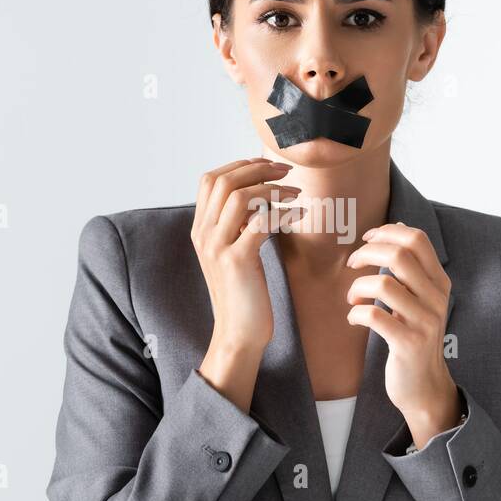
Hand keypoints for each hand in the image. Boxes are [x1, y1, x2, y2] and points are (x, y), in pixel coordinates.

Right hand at [191, 159, 302, 406]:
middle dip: (258, 169)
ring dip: (273, 188)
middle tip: (286, 172)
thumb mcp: (235, 253)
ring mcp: (217, 246)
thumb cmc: (244, 294)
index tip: (268, 166)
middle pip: (224, 181)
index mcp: (200, 229)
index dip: (239, 165)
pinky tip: (299, 213)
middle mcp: (203, 234)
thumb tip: (259, 196)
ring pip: (241, 197)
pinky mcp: (236, 260)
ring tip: (296, 192)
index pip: (211, 179)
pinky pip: (261, 222)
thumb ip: (238, 225)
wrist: (238, 334)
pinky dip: (284, 212)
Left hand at [345, 221, 461, 447]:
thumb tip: (399, 224)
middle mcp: (436, 299)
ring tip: (352, 298)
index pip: (417, 240)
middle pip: (399, 256)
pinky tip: (354, 319)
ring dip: (358, 287)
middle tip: (352, 264)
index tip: (367, 239)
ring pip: (383, 285)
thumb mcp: (420, 298)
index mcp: (439, 282)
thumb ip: (412, 267)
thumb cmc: (413, 335)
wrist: (424, 385)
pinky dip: (356, 314)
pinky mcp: (408, 344)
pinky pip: (374, 317)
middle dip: (367, 253)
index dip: (388, 232)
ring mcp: (424, 322)